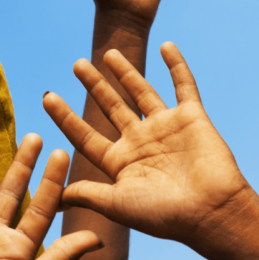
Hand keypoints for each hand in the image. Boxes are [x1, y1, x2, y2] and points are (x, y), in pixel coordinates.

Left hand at [42, 43, 249, 244]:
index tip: (47, 97)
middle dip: (94, 86)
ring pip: (141, 92)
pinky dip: (176, 65)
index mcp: (121, 163)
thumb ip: (86, 193)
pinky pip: (183, 85)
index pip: (86, 135)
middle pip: (111, 107)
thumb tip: (51, 197)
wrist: (211, 211)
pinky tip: (166, 45)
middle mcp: (141, 142)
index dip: (66, 117)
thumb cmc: (164, 214)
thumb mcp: (116, 204)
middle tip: (77, 64)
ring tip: (109, 53)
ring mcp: (166, 127)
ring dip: (126, 72)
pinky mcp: (191, 117)